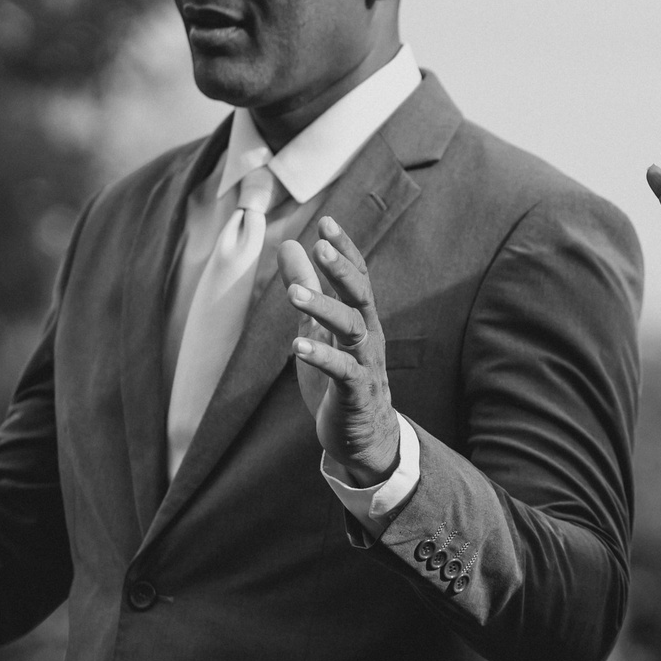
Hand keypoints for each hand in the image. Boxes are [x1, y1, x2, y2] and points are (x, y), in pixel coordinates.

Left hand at [282, 219, 400, 488]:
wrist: (363, 437)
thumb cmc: (340, 379)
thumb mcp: (318, 329)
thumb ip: (306, 288)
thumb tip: (290, 245)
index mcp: (361, 318)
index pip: (358, 276)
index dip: (345, 250)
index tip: (327, 222)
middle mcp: (369, 336)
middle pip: (360, 296)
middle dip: (341, 271)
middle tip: (320, 248)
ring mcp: (365, 364)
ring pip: (351, 329)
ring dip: (324, 309)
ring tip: (293, 294)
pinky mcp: (356, 393)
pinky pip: (342, 371)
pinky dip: (321, 356)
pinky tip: (297, 345)